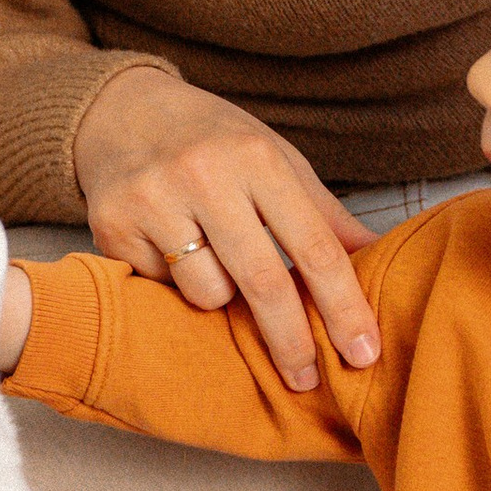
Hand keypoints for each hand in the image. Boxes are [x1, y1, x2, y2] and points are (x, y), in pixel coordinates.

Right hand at [70, 67, 378, 391]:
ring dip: (221, 296)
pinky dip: (175, 283)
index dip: (343, 306)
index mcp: (257, 157)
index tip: (363, 353)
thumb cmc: (216, 143)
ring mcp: (153, 199)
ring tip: (210, 255)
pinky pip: (162, 290)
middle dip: (292, 341)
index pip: (314, 245)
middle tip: (308, 379)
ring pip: (208, 294)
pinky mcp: (111, 225)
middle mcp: (203, 174)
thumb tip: (379, 261)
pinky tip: (166, 246)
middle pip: (263, 282)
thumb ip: (324, 216)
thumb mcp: (277, 161)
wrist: (123, 111)